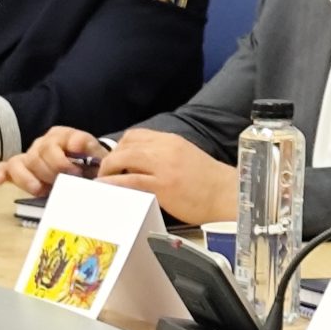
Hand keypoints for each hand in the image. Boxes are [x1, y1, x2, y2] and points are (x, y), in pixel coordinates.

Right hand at [0, 126, 106, 193]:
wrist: (83, 169)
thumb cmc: (87, 161)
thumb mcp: (95, 154)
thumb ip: (90, 149)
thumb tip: (78, 145)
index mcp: (64, 135)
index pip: (58, 142)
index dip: (64, 161)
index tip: (75, 174)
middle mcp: (43, 142)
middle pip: (38, 154)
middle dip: (51, 172)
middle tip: (62, 184)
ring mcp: (29, 154)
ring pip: (20, 162)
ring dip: (29, 178)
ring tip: (40, 189)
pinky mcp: (17, 167)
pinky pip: (4, 167)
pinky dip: (0, 173)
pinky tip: (0, 181)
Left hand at [98, 129, 239, 224]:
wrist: (227, 195)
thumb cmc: (208, 181)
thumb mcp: (186, 158)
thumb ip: (164, 157)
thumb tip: (139, 165)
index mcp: (173, 140)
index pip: (136, 135)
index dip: (120, 147)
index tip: (116, 162)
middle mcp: (166, 148)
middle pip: (126, 144)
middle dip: (110, 159)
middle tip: (106, 174)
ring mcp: (164, 166)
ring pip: (123, 158)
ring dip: (107, 170)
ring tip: (103, 183)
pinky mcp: (162, 186)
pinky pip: (129, 180)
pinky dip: (112, 183)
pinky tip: (105, 189)